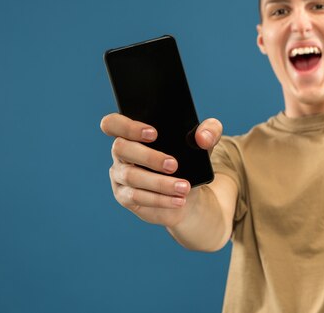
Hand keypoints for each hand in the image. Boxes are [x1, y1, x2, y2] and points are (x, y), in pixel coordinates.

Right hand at [100, 113, 221, 225]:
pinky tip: (179, 199)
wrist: (190, 191)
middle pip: (121, 148)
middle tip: (174, 164)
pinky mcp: (125, 197)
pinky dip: (160, 199)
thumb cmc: (190, 160)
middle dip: (148, 156)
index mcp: (133, 133)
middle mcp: (121, 152)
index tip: (154, 133)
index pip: (113, 123)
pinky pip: (137, 197)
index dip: (127, 126)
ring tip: (184, 187)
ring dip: (159, 182)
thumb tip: (203, 137)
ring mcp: (120, 175)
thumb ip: (210, 131)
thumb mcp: (205, 142)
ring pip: (131, 176)